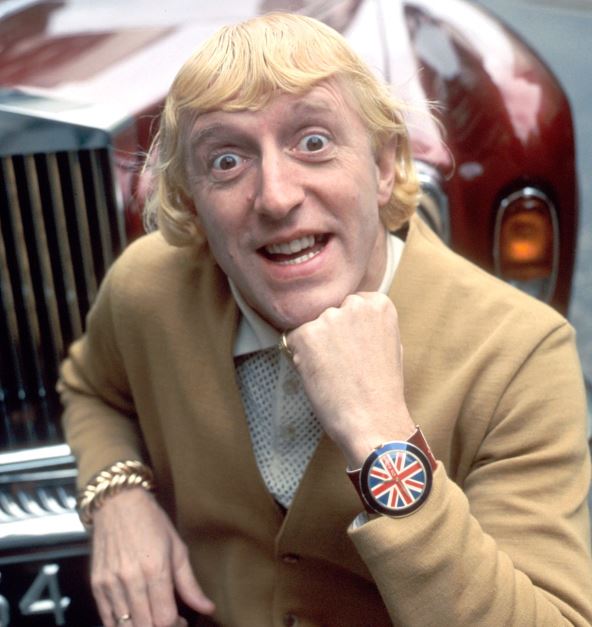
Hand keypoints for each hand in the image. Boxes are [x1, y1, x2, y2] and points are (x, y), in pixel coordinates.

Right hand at [91, 488, 214, 626]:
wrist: (118, 503)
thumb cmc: (151, 522)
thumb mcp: (177, 548)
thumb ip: (190, 583)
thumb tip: (208, 608)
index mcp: (156, 568)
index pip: (165, 618)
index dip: (176, 626)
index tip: (182, 621)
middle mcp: (131, 579)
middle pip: (146, 626)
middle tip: (169, 620)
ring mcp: (111, 583)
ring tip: (152, 617)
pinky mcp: (96, 585)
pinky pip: (107, 619)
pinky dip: (121, 625)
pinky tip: (134, 617)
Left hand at [286, 292, 415, 467]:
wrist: (373, 420)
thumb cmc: (382, 390)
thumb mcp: (389, 344)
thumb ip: (370, 324)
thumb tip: (347, 317)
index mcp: (378, 304)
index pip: (351, 303)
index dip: (348, 329)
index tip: (355, 348)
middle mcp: (354, 304)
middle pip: (330, 312)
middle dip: (330, 333)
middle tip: (341, 363)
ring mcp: (329, 318)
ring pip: (311, 326)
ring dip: (314, 345)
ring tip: (331, 372)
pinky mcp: (306, 335)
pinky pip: (293, 340)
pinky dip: (299, 357)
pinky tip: (318, 375)